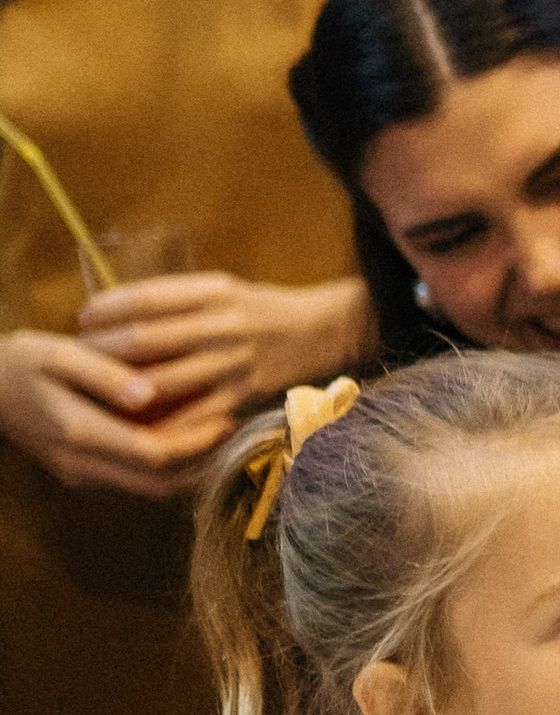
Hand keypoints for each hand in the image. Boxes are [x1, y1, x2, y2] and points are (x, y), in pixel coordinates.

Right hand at [0, 328, 235, 493]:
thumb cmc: (19, 362)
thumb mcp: (59, 355)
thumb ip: (104, 374)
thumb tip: (149, 392)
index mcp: (80, 432)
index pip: (154, 453)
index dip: (195, 442)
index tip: (224, 418)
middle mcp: (82, 463)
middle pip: (157, 481)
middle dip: (199, 460)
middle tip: (229, 427)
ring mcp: (80, 472)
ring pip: (146, 485)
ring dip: (184, 465)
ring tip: (213, 429)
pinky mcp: (79, 470)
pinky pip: (131, 475)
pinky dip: (162, 462)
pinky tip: (180, 431)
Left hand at [76, 271, 369, 425]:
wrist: (325, 331)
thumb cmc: (264, 309)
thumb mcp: (225, 289)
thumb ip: (179, 300)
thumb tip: (118, 314)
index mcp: (214, 291)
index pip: (145, 298)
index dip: (106, 309)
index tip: (84, 318)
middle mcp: (223, 324)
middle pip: (144, 339)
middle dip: (102, 352)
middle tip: (80, 358)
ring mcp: (234, 363)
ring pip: (160, 383)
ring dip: (122, 391)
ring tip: (99, 393)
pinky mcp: (244, 395)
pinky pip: (191, 417)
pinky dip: (160, 424)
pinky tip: (137, 425)